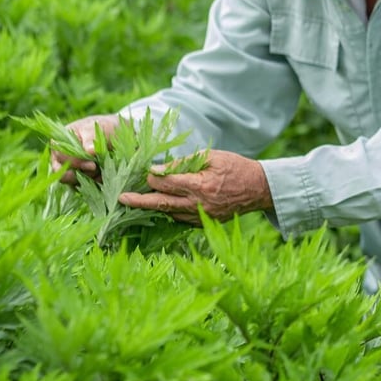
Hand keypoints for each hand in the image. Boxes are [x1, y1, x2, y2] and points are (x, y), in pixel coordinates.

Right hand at [50, 114, 119, 183]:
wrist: (119, 134)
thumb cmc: (105, 128)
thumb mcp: (97, 128)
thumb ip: (91, 139)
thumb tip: (89, 151)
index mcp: (61, 142)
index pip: (59, 156)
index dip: (73, 162)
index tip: (91, 164)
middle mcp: (63, 157)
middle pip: (62, 173)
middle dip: (80, 173)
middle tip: (95, 167)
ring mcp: (73, 169)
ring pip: (73, 182)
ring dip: (88, 178)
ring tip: (101, 169)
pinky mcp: (83, 178)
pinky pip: (84, 187)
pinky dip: (94, 183)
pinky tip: (104, 176)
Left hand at [117, 149, 273, 223]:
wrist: (258, 189)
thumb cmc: (236, 167)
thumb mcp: (212, 157)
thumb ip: (185, 163)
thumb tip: (159, 169)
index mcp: (201, 185)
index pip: (167, 183)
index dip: (153, 177)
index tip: (145, 172)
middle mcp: (199, 204)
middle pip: (162, 203)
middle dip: (140, 200)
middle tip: (121, 199)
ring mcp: (201, 216)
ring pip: (169, 213)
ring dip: (152, 207)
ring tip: (136, 202)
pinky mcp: (204, 223)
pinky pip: (180, 219)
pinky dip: (169, 212)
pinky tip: (161, 205)